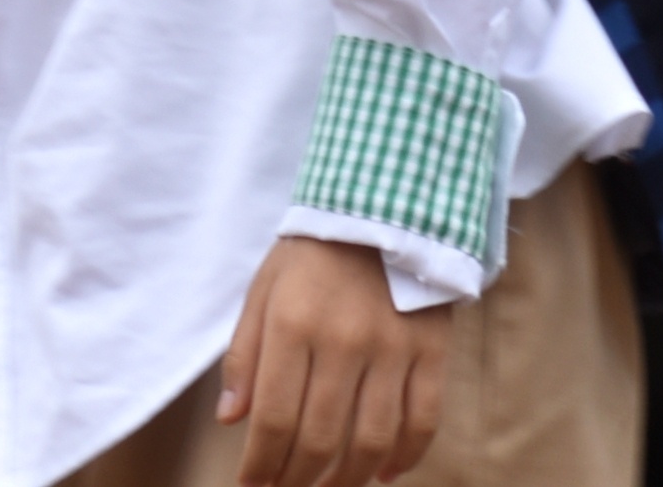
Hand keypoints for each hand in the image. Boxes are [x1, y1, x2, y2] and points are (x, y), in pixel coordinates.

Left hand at [218, 233, 455, 486]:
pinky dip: (405, 456)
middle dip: (297, 479)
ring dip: (347, 478)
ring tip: (329, 486)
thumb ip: (245, 355)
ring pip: (371, 439)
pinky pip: (423, 419)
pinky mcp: (431, 348)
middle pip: (319, 438)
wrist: (384, 204)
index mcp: (293, 324)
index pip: (273, 419)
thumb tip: (231, 419)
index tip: (252, 484)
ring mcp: (392, 346)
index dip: (261, 464)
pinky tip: (385, 472)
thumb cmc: (313, 253)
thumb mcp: (264, 290)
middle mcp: (342, 340)